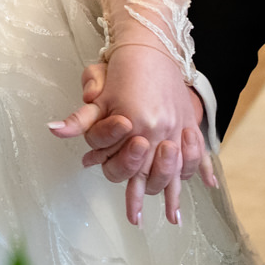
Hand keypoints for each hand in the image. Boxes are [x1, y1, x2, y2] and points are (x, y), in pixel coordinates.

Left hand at [51, 48, 214, 227]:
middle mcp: (160, 129)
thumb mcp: (98, 93)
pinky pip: (198, 149)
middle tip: (136, 218)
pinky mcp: (189, 120)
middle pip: (153, 173)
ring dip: (175, 193)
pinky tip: (210, 186)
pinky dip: (202, 168)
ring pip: (178, 168)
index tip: (129, 214)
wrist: (152, 45)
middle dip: (145, 197)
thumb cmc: (122, 69)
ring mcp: (178, 126)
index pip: (128, 167)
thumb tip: (53, 130)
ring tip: (174, 218)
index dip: (125, 189)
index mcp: (136, 124)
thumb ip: (80, 119)